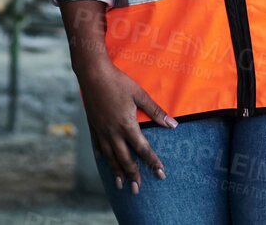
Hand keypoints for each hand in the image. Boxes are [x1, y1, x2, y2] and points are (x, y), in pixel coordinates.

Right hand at [76, 57, 176, 194]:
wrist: (93, 74)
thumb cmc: (118, 82)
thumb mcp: (140, 95)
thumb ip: (156, 112)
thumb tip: (173, 125)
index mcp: (127, 125)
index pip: (143, 149)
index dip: (152, 163)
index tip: (160, 174)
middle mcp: (113, 132)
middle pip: (125, 159)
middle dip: (133, 175)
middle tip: (138, 190)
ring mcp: (101, 131)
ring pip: (110, 157)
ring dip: (116, 172)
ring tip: (121, 185)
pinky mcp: (93, 126)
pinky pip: (98, 146)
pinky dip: (102, 157)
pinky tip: (105, 163)